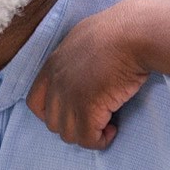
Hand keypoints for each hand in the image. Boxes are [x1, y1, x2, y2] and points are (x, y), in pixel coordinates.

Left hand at [27, 0, 150, 148]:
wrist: (134, 33)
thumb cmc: (120, 29)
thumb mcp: (86, 36)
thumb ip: (77, 55)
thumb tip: (85, 67)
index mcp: (53, 64)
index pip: (35, 102)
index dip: (52, 113)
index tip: (73, 113)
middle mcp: (56, 83)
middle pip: (52, 122)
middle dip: (73, 125)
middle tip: (95, 118)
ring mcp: (70, 98)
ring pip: (69, 134)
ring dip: (87, 134)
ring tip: (106, 124)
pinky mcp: (88, 109)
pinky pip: (88, 139)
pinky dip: (100, 140)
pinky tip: (113, 129)